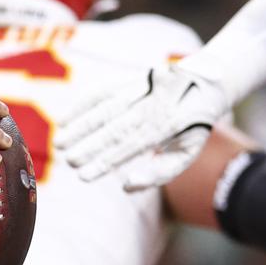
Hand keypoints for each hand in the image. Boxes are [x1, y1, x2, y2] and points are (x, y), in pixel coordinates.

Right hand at [59, 63, 230, 187]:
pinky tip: (63, 119)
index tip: (84, 176)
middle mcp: (152, 106)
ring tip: (60, 144)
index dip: (105, 163)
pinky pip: (101, 90)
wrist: (205, 84)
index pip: (130, 148)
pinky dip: (81, 104)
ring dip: (80, 125)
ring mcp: (140, 89)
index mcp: (167, 127)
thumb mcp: (185, 154)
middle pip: (115, 128)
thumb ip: (158, 173)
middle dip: (90, 145)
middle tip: (69, 161)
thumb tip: (126, 186)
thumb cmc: (190, 129)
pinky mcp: (129, 79)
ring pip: (105, 108)